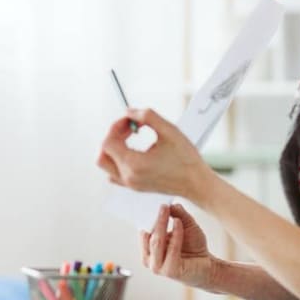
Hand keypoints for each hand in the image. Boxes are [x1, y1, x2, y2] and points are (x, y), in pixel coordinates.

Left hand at [97, 108, 212, 201]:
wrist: (196, 183)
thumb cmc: (186, 159)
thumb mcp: (169, 130)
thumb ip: (147, 116)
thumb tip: (129, 112)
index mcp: (134, 165)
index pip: (108, 142)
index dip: (115, 126)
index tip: (129, 120)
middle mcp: (128, 177)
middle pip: (102, 154)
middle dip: (112, 136)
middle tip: (129, 127)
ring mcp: (130, 184)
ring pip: (106, 164)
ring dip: (113, 148)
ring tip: (131, 137)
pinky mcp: (134, 187)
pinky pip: (114, 173)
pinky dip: (118, 159)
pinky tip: (134, 151)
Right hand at [142, 203, 216, 288]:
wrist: (208, 265)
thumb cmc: (193, 247)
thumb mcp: (186, 226)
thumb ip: (179, 215)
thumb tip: (172, 204)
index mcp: (149, 250)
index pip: (144, 233)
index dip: (147, 219)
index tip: (152, 204)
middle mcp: (150, 260)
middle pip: (150, 237)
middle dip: (156, 220)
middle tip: (162, 205)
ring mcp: (158, 267)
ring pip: (157, 243)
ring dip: (161, 225)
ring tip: (167, 210)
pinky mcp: (170, 271)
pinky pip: (171, 250)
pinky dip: (175, 235)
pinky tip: (178, 223)